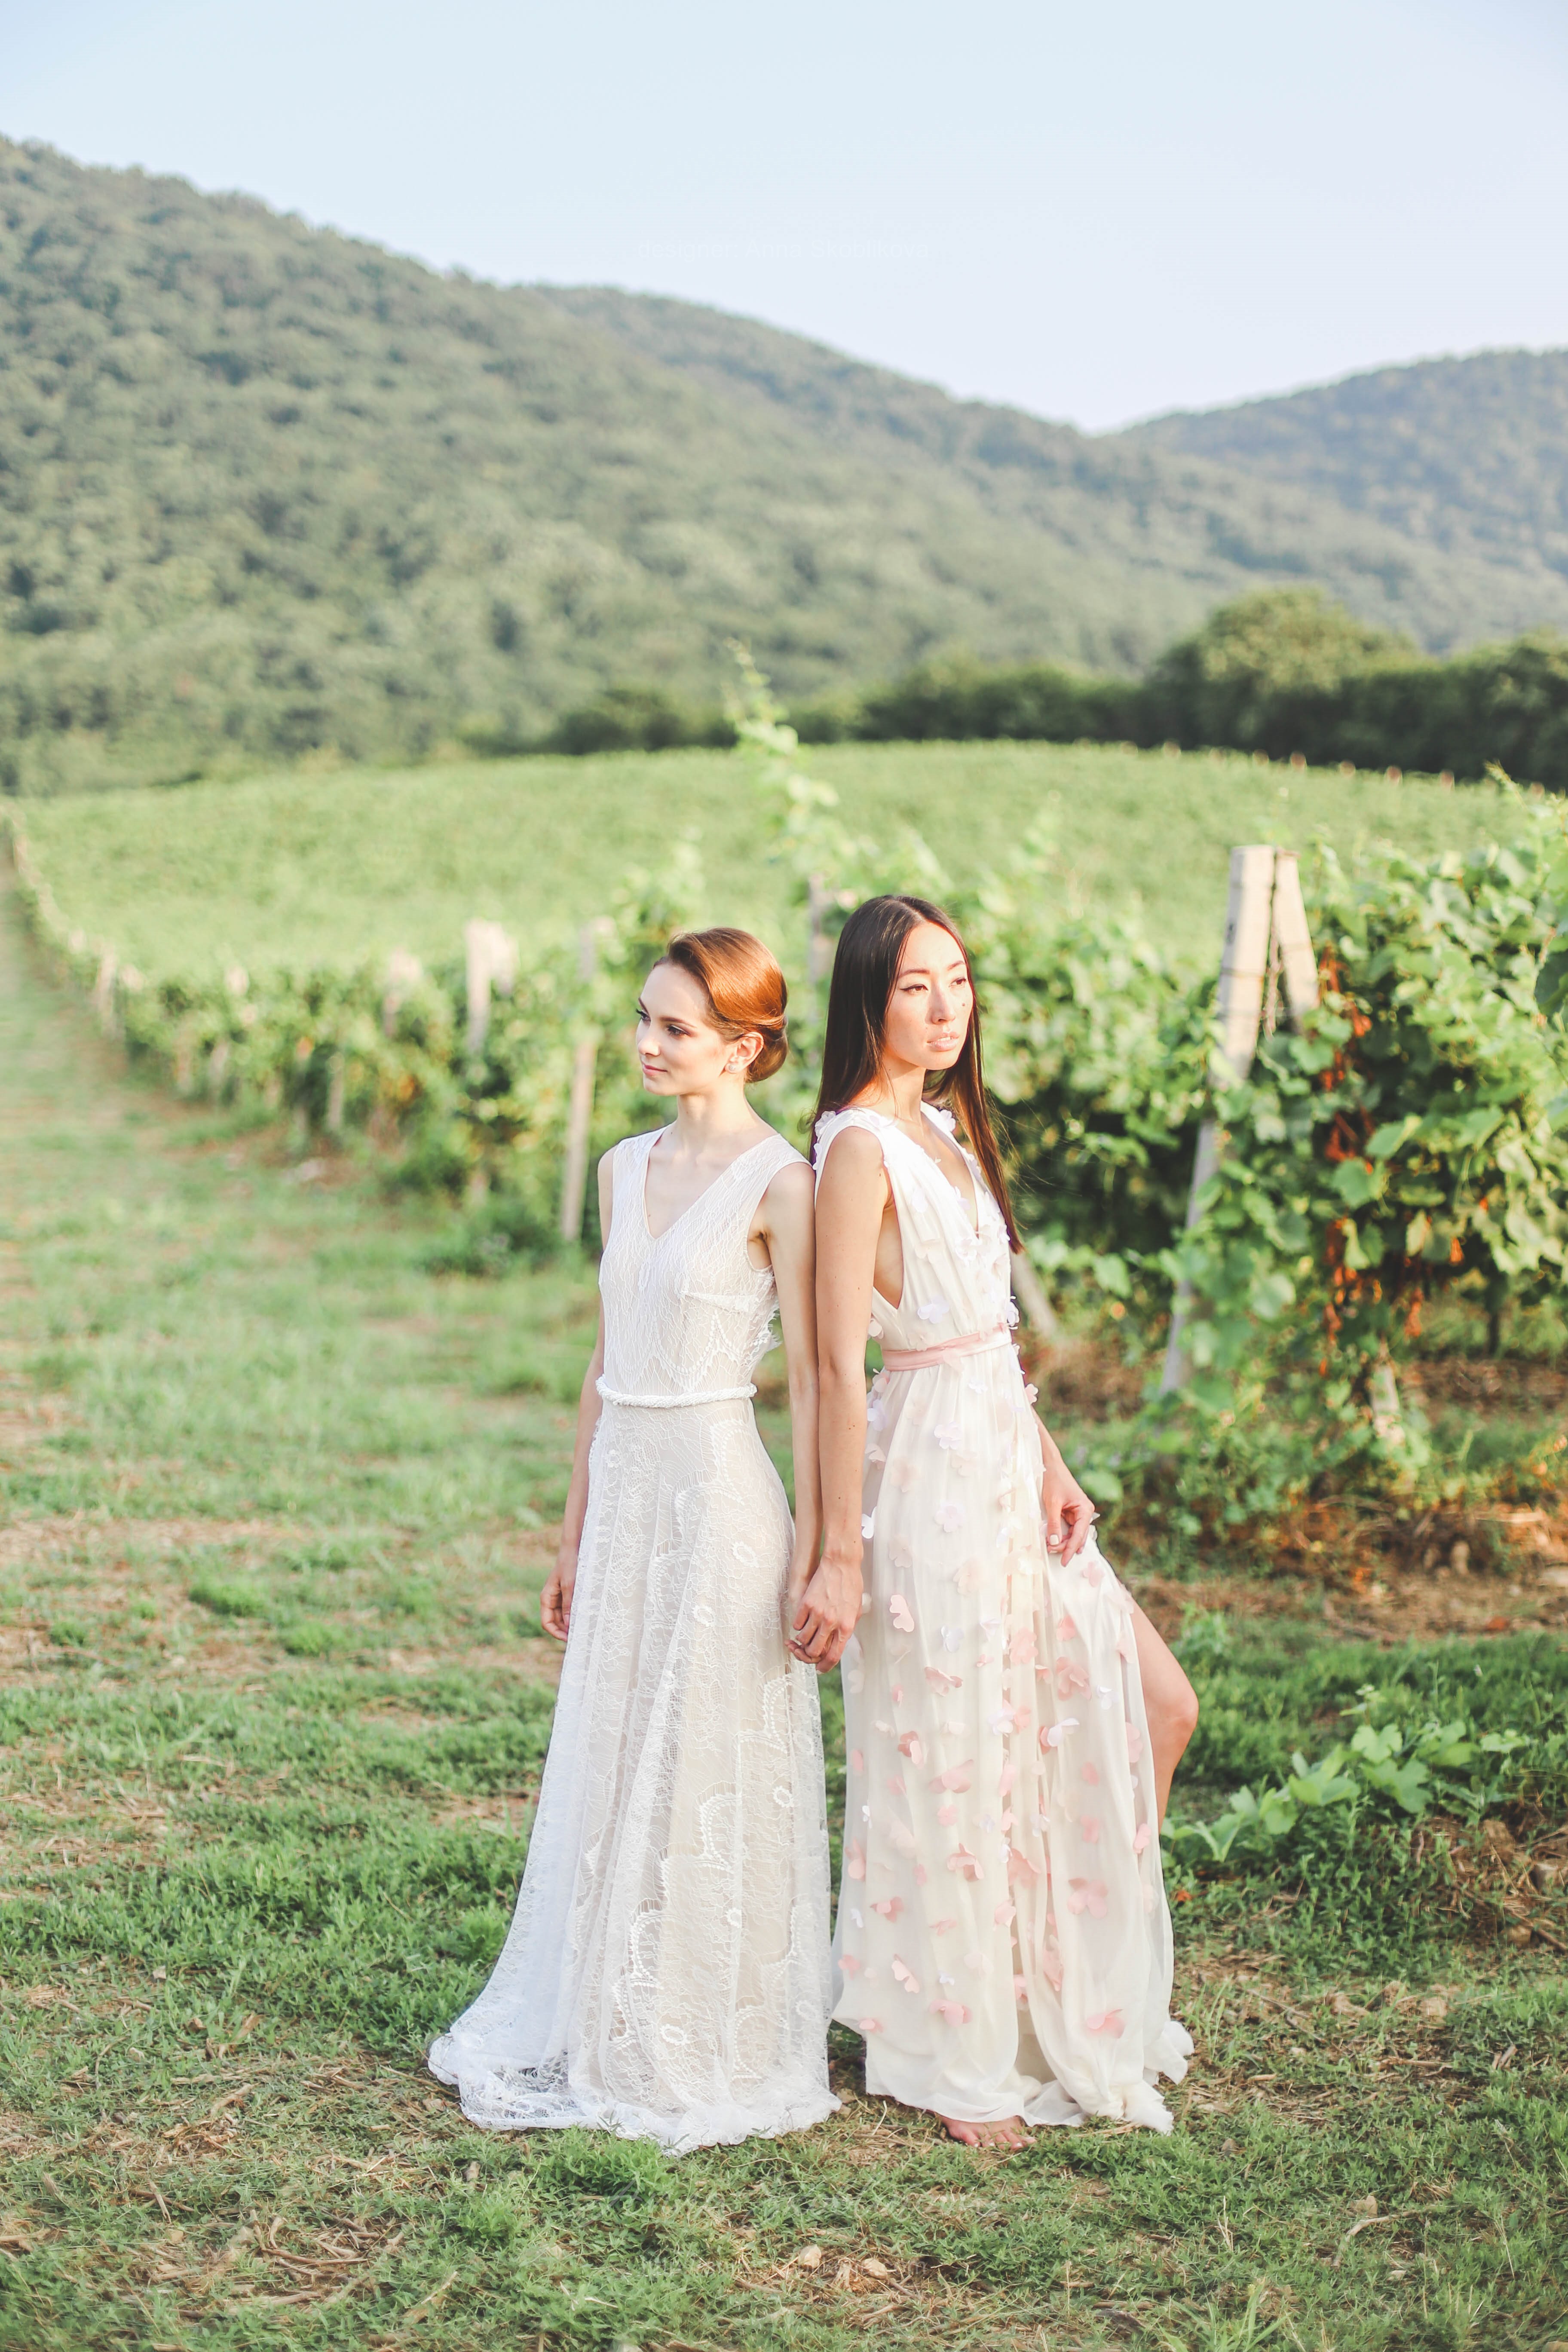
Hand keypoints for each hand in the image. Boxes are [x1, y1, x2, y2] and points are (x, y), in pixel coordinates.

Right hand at [541, 1550, 575, 1641]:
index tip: (569, 1639)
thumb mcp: (569, 1585)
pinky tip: (585, 1618)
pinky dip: (575, 1615)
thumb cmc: (570, 1565)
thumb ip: (568, 1605)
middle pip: (555, 1622)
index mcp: (546, 1598)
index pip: (546, 1623)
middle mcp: (551, 1600)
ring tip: (583, 1629)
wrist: (574, 1549)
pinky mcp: (567, 1595)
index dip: (556, 1633)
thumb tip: (569, 1625)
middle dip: (565, 1630)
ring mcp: (559, 1598)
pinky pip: (569, 1609)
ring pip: (563, 1617)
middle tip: (579, 1637)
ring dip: (571, 1624)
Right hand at [789, 1551, 862, 1672]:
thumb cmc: (851, 1586)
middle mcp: (832, 1622)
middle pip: (814, 1651)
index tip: (819, 1668)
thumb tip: (836, 1644)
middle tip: (807, 1651)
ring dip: (802, 1641)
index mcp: (846, 1626)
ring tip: (804, 1635)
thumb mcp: (856, 1611)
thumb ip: (846, 1629)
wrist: (842, 1564)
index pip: (833, 1656)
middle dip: (809, 1655)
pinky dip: (798, 1626)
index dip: (825, 1666)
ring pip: (803, 1639)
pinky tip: (802, 1621)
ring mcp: (818, 1613)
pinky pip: (797, 1623)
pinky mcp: (806, 1603)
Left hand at [1041, 1458, 1096, 1563]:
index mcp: (1085, 1510)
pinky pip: (1068, 1528)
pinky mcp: (1071, 1513)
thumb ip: (1054, 1524)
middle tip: (1051, 1552)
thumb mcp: (1052, 1503)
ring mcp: (1078, 1513)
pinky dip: (1062, 1535)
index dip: (1071, 1549)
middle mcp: (1085, 1513)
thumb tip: (1054, 1543)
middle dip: (1065, 1546)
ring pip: (1073, 1534)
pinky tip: (1056, 1542)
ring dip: (1063, 1542)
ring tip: (1051, 1547)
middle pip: (1077, 1537)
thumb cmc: (1054, 1481)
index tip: (1064, 1561)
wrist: (1051, 1466)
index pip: (1079, 1535)